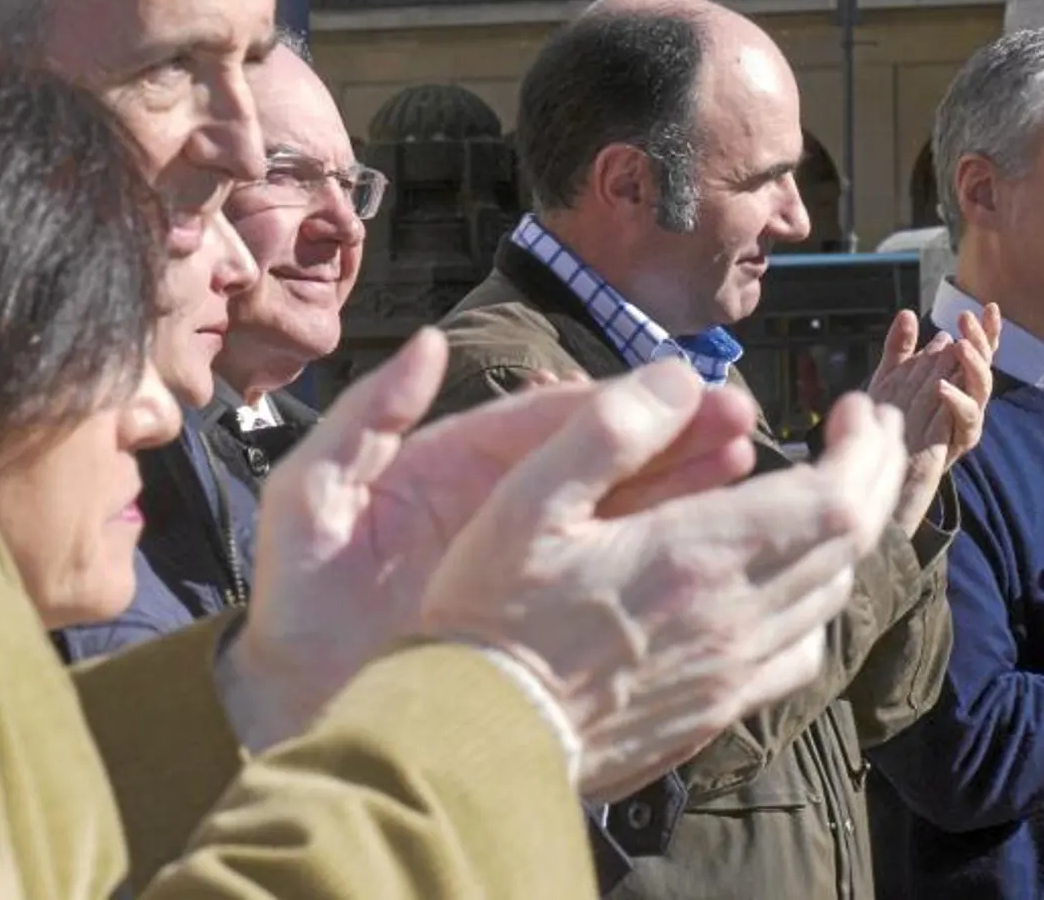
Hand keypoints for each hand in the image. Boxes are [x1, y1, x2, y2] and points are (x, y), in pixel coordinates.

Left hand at [221, 330, 753, 749]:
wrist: (290, 700)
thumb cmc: (295, 597)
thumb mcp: (313, 496)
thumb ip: (365, 419)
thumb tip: (426, 343)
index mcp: (457, 465)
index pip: (551, 421)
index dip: (619, 403)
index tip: (681, 386)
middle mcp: (500, 510)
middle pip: (602, 464)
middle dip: (674, 442)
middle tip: (746, 425)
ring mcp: (521, 570)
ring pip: (618, 523)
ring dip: (684, 500)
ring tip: (753, 477)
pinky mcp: (532, 623)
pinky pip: (607, 590)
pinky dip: (658, 572)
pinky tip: (715, 565)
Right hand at [422, 388, 911, 799]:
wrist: (479, 738)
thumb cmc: (494, 615)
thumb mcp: (530, 498)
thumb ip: (611, 428)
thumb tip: (681, 378)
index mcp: (701, 555)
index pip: (834, 497)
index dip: (860, 447)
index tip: (850, 409)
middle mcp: (737, 617)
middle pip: (850, 541)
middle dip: (869, 475)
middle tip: (861, 432)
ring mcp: (734, 671)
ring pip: (830, 595)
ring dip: (845, 536)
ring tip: (829, 493)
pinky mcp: (717, 711)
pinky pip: (800, 655)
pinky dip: (814, 607)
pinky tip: (789, 588)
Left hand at [868, 304, 999, 535]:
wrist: (886, 472)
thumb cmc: (894, 425)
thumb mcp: (892, 380)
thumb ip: (901, 349)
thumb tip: (907, 313)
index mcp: (958, 383)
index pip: (977, 352)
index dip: (985, 330)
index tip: (988, 306)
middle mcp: (968, 401)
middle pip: (985, 366)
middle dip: (980, 340)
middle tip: (967, 319)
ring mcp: (965, 423)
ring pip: (982, 390)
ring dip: (973, 365)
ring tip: (959, 346)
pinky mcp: (957, 443)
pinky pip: (966, 422)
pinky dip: (957, 401)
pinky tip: (942, 387)